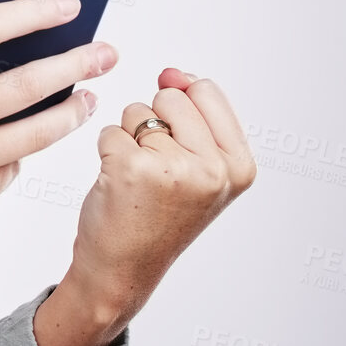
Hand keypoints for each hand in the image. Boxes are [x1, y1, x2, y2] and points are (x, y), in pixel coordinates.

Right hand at [0, 0, 120, 253]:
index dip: (32, 14)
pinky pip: (10, 170)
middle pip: (24, 86)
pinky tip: (25, 138)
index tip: (66, 7)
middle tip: (104, 53)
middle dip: (75, 64)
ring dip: (70, 113)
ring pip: (33, 135)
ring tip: (88, 97)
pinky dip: (22, 151)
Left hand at [64, 68, 257, 323]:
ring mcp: (173, 167)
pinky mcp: (130, 167)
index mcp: (239, 165)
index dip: (181, 109)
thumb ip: (197, 117)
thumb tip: (173, 74)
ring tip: (139, 182)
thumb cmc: (158, 219)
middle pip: (170, 97)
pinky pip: (110, 131)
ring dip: (130, 140)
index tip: (178, 147)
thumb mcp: (200, 171)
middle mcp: (212, 168)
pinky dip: (107, 153)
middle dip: (154, 125)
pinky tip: (118, 187)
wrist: (122, 270)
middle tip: (156, 172)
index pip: (206, 91)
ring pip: (137, 112)